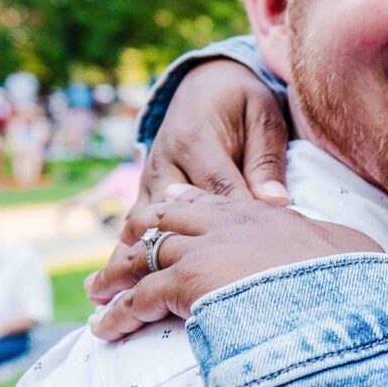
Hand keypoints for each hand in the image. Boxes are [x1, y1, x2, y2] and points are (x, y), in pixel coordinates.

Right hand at [85, 60, 291, 310]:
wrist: (205, 81)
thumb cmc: (242, 102)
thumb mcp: (263, 117)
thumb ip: (266, 160)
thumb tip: (276, 204)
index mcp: (197, 140)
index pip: (216, 194)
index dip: (230, 232)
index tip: (244, 270)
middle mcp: (166, 161)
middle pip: (162, 218)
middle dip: (159, 261)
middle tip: (162, 302)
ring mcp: (150, 176)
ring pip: (136, 225)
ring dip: (127, 265)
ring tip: (112, 305)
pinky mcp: (146, 188)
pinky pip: (133, 225)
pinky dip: (126, 256)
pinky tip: (118, 290)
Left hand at [87, 191, 378, 340]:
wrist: (343, 293)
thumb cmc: (356, 279)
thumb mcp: (354, 251)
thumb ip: (340, 247)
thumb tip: (356, 255)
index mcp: (264, 215)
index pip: (213, 203)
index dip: (185, 207)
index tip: (168, 208)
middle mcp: (229, 224)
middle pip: (167, 220)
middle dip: (139, 236)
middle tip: (120, 253)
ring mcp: (206, 251)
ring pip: (145, 256)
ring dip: (118, 276)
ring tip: (97, 294)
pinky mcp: (188, 283)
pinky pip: (140, 297)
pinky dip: (119, 314)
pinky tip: (105, 330)